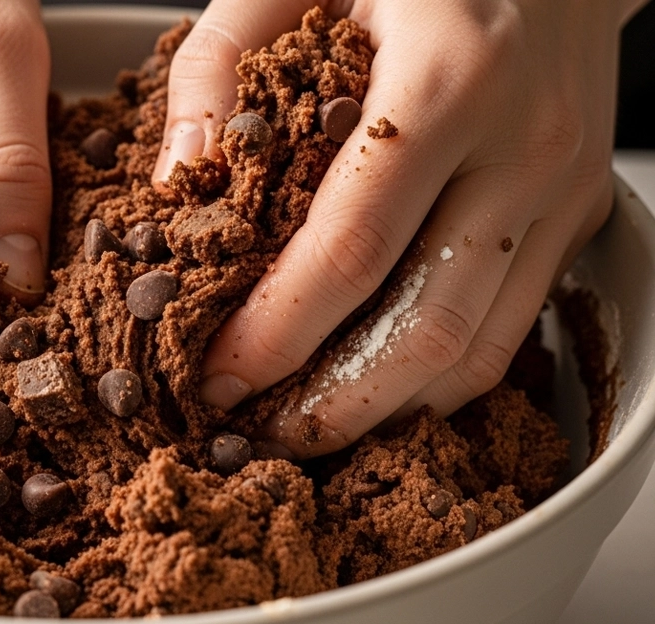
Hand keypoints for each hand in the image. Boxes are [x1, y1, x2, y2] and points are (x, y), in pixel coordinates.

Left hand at [156, 0, 642, 458]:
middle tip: (255, 429)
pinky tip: (375, 384)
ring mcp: (563, 186)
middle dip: (331, 402)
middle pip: (425, 327)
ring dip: (387, 407)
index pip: (350, 250)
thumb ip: (216, 70)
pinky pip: (511, 325)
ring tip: (306, 424)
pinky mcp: (576, 211)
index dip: (275, 333)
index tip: (215, 376)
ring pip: (480, 348)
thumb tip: (171, 187)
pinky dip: (439, 373)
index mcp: (447, 80)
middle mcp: (523, 146)